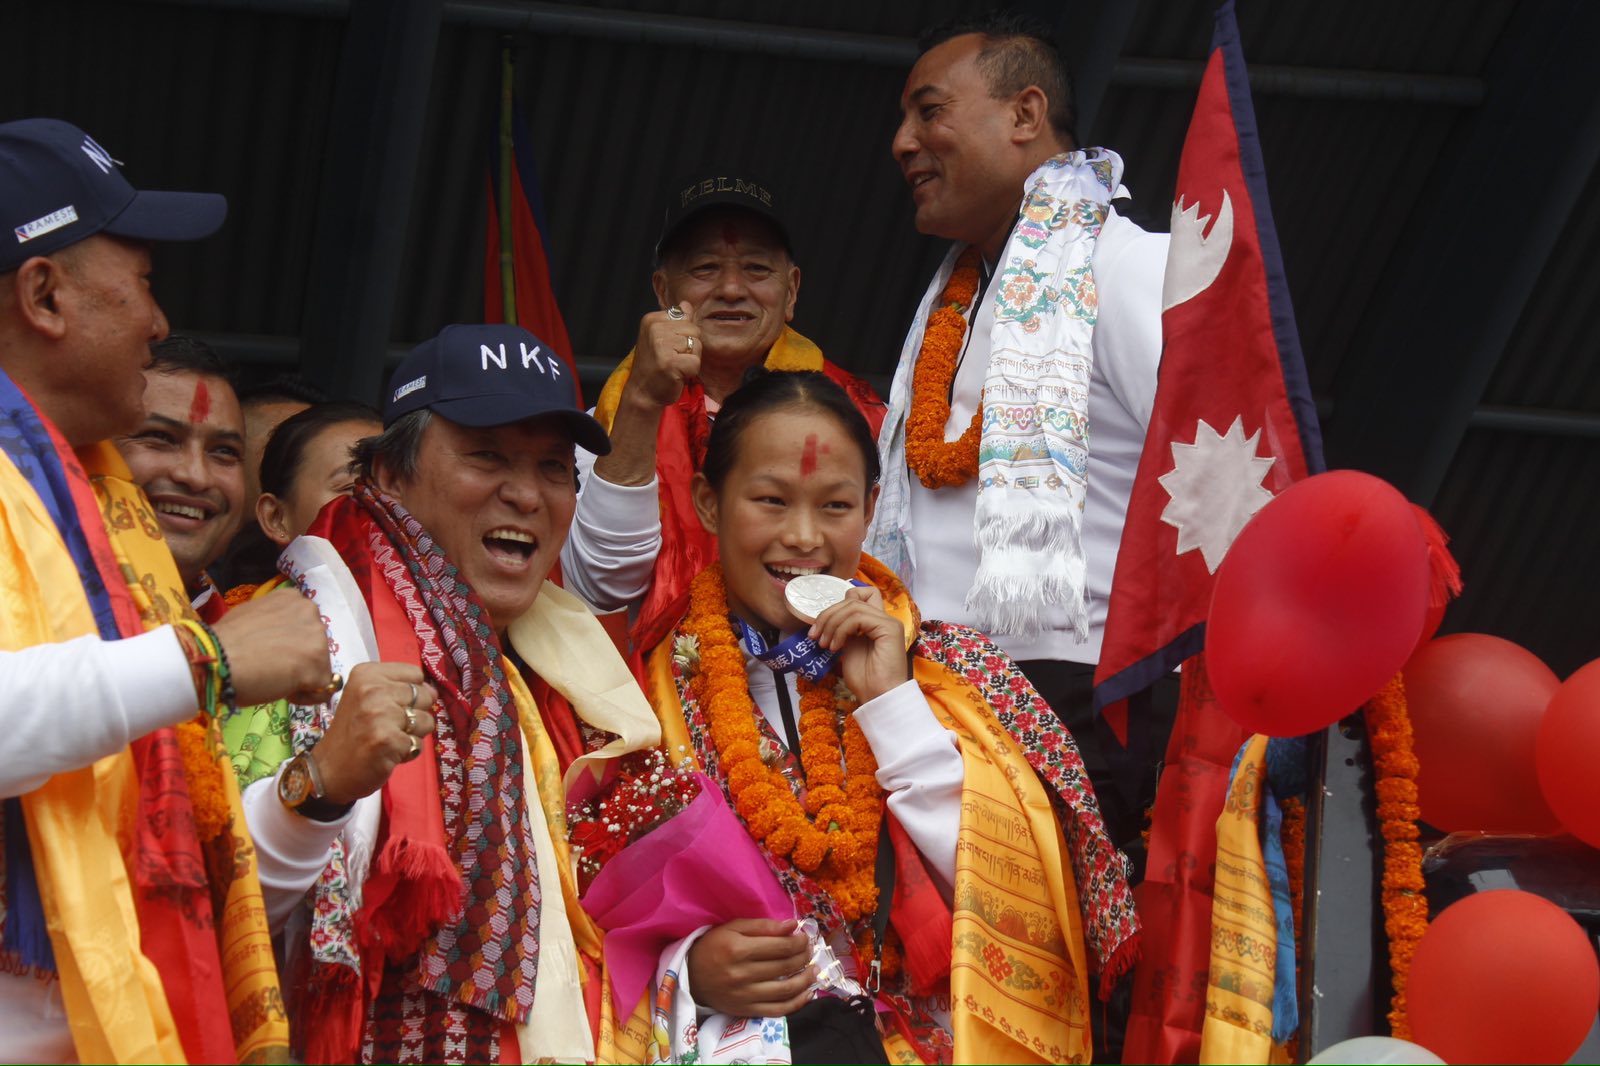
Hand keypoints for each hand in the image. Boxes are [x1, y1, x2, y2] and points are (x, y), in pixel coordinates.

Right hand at [211, 591, 332, 706]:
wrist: (217, 660)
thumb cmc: (224, 641)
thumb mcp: (250, 617)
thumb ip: (272, 623)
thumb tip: (278, 639)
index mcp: (292, 598)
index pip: (303, 626)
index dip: (290, 644)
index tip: (270, 653)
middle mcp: (310, 612)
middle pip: (315, 644)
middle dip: (298, 659)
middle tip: (271, 668)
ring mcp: (318, 638)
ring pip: (319, 666)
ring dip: (301, 677)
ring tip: (272, 679)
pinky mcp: (320, 665)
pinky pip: (321, 690)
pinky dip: (304, 696)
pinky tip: (282, 692)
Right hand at [312, 662, 436, 804]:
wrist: (328, 770)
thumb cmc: (352, 733)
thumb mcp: (367, 698)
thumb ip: (398, 688)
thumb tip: (433, 692)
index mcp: (367, 674)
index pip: (415, 674)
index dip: (411, 693)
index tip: (392, 705)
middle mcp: (372, 689)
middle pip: (424, 696)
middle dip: (414, 714)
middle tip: (388, 727)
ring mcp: (379, 714)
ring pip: (426, 720)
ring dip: (413, 735)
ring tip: (388, 739)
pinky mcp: (387, 739)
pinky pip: (418, 744)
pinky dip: (407, 752)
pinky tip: (386, 753)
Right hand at [626, 302, 700, 408]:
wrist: (642, 393)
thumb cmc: (655, 366)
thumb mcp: (662, 337)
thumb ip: (676, 321)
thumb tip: (686, 304)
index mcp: (652, 319)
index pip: (686, 318)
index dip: (683, 336)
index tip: (668, 348)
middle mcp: (655, 329)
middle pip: (694, 330)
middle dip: (689, 348)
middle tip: (673, 359)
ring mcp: (661, 345)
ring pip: (697, 345)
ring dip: (690, 360)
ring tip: (674, 366)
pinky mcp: (670, 362)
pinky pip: (696, 362)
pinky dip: (691, 372)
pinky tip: (676, 374)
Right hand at [685, 918, 813, 1017]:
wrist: (690, 976)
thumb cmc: (713, 946)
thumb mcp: (733, 928)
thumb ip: (763, 926)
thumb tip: (793, 925)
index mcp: (739, 950)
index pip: (780, 947)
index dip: (799, 942)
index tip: (805, 937)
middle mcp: (742, 974)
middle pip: (785, 966)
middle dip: (804, 957)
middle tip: (809, 951)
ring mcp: (745, 996)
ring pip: (786, 990)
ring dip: (806, 980)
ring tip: (814, 970)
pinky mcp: (746, 1011)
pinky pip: (777, 1010)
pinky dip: (797, 1003)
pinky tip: (807, 993)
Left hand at [809, 585, 908, 703]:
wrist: (878, 697)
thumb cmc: (865, 679)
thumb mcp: (848, 647)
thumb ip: (843, 630)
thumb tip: (826, 619)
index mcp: (875, 622)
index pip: (858, 594)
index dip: (837, 604)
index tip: (820, 625)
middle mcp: (884, 618)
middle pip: (851, 598)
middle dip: (827, 615)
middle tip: (815, 636)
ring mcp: (888, 622)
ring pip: (853, 606)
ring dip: (832, 624)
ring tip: (825, 644)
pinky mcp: (890, 628)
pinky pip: (858, 617)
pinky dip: (841, 630)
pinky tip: (836, 647)